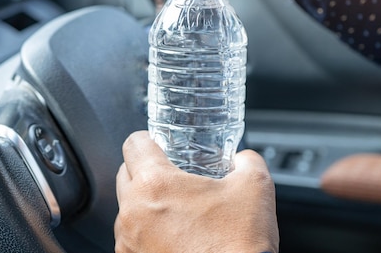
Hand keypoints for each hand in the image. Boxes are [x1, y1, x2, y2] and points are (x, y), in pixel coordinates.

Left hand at [114, 131, 278, 252]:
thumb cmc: (238, 245)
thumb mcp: (255, 188)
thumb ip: (247, 161)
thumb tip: (244, 158)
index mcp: (155, 184)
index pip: (134, 144)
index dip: (149, 139)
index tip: (159, 145)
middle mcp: (132, 212)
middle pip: (125, 174)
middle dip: (145, 171)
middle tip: (172, 178)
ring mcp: (128, 242)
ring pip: (127, 209)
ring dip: (145, 206)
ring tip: (177, 213)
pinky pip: (132, 239)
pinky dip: (147, 234)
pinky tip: (175, 238)